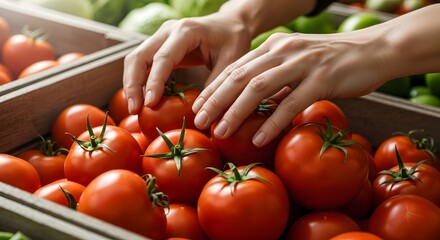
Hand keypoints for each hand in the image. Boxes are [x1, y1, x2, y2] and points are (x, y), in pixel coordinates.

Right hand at [123, 13, 252, 113]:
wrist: (230, 23)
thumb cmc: (233, 39)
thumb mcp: (232, 61)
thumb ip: (216, 85)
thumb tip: (200, 114)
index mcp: (186, 31)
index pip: (163, 57)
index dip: (154, 81)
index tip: (149, 104)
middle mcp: (168, 31)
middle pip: (139, 56)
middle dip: (133, 84)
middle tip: (134, 110)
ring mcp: (161, 37)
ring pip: (136, 59)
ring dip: (132, 84)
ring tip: (134, 109)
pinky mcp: (159, 46)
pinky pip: (142, 63)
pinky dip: (138, 81)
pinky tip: (141, 100)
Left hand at [192, 29, 390, 146]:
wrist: (374, 50)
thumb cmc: (333, 62)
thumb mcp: (297, 63)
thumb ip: (276, 79)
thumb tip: (253, 103)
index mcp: (273, 46)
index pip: (235, 67)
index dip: (213, 88)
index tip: (197, 107)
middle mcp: (282, 51)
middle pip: (239, 76)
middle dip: (215, 100)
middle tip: (199, 121)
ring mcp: (302, 63)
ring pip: (259, 88)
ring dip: (236, 112)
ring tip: (221, 132)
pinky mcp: (322, 78)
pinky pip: (291, 102)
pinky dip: (272, 122)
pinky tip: (259, 139)